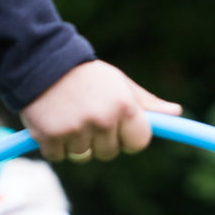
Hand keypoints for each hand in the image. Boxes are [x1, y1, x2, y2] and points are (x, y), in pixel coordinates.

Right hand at [20, 61, 181, 162]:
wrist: (39, 58)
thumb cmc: (86, 74)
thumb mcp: (119, 83)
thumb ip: (147, 104)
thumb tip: (176, 112)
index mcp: (125, 108)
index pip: (138, 143)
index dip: (127, 136)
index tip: (117, 124)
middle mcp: (103, 120)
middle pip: (109, 152)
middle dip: (100, 139)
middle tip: (86, 113)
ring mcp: (76, 130)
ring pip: (83, 157)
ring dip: (75, 143)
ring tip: (68, 115)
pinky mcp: (49, 136)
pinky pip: (58, 156)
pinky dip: (52, 144)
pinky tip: (51, 120)